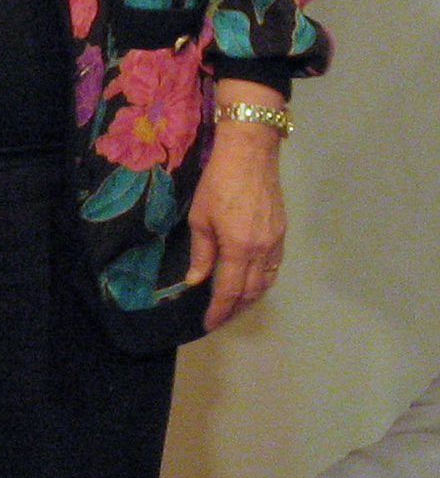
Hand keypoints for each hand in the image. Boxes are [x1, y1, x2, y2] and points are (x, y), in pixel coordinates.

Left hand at [186, 103, 287, 331]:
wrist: (250, 154)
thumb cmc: (218, 182)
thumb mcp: (200, 217)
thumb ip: (201, 253)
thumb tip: (195, 281)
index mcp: (240, 248)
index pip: (229, 290)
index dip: (219, 310)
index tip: (208, 323)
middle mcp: (263, 250)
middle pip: (251, 291)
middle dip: (234, 307)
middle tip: (218, 315)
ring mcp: (276, 242)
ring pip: (266, 281)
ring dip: (250, 295)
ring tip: (232, 302)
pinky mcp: (282, 232)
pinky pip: (274, 266)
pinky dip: (261, 279)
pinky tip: (249, 278)